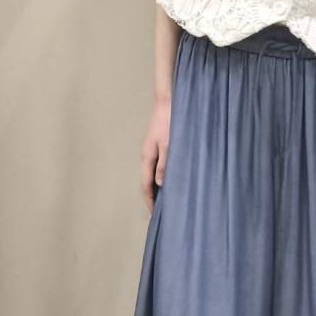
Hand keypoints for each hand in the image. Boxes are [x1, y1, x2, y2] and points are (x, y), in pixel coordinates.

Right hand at [141, 95, 170, 213]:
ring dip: (157, 186)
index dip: (149, 200)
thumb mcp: (169, 145)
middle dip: (152, 196)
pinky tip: (170, 179)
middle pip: (147, 181)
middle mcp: (147, 155)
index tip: (153, 214)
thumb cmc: (169, 122)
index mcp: (147, 157)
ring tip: (166, 199)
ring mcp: (152, 150)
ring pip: (152, 173)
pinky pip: (158, 166)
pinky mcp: (159, 146)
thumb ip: (165, 165)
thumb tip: (160, 184)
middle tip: (160, 211)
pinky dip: (161, 176)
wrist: (168, 102)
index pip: (145, 184)